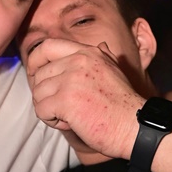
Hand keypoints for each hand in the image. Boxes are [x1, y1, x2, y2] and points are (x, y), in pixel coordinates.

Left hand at [26, 38, 140, 159]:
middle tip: (62, 107)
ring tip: (68, 116)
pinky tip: (68, 123)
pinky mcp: (65, 100)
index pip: (47, 47)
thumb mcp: (115, 71)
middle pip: (39, 74)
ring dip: (48, 108)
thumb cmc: (124, 105)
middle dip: (45, 93)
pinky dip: (50, 121)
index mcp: (88, 53)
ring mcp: (70, 80)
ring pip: (38, 93)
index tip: (37, 76)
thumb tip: (101, 46)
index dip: (36, 62)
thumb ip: (103, 57)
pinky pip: (40, 110)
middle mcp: (78, 61)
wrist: (135, 126)